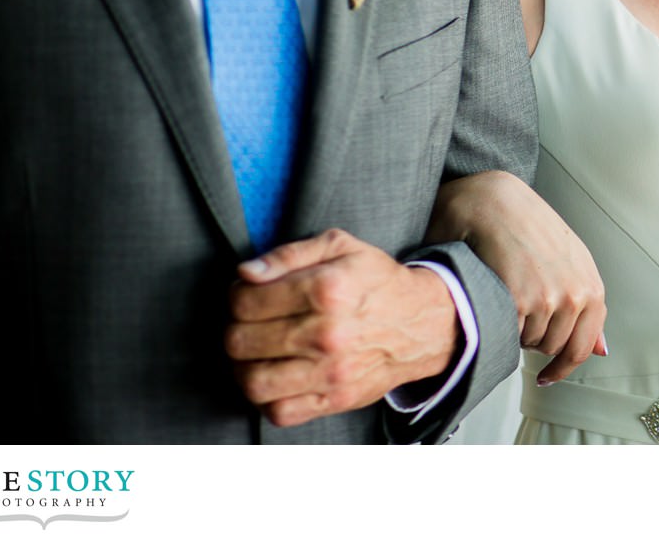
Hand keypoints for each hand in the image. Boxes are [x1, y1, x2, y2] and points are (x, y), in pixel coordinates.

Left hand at [225, 228, 457, 427]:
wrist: (422, 323)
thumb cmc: (377, 281)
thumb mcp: (341, 247)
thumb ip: (289, 254)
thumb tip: (247, 273)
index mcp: (326, 289)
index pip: (246, 301)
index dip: (236, 296)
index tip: (246, 295)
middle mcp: (327, 333)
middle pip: (241, 342)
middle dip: (235, 330)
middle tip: (248, 324)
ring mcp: (331, 371)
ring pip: (253, 382)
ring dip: (242, 367)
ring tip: (254, 354)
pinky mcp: (336, 398)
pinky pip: (280, 412)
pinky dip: (266, 398)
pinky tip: (275, 377)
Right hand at [429, 170, 606, 383]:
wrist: (492, 202)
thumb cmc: (528, 226)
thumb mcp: (571, 260)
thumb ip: (587, 303)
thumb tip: (601, 349)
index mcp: (591, 286)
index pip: (584, 345)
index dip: (564, 366)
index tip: (548, 375)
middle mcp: (575, 295)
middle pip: (554, 348)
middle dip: (536, 338)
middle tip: (519, 307)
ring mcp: (549, 299)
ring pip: (530, 344)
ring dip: (517, 328)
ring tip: (508, 292)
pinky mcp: (520, 301)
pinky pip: (510, 335)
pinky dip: (500, 323)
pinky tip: (495, 296)